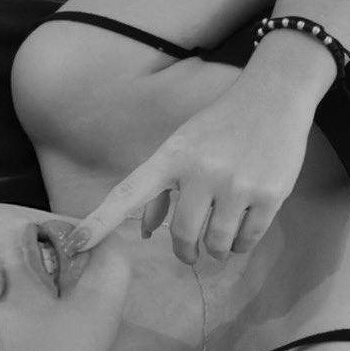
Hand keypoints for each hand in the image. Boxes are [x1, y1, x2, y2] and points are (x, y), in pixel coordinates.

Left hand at [67, 81, 314, 263]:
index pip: (128, 193)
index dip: (100, 222)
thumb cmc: (222, 126)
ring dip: (217, 251)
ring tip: (219, 243)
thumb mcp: (185, 147)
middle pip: (184, 234)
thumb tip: (145, 232)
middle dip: (186, 251)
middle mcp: (201, 170)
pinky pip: (248, 240)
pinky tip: (241, 232)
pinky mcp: (269, 194)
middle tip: (191, 253)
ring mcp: (237, 183)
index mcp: (172, 156)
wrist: (275, 97)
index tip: (75, 245)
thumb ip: (162, 191)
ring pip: (218, 243)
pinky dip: (242, 244)